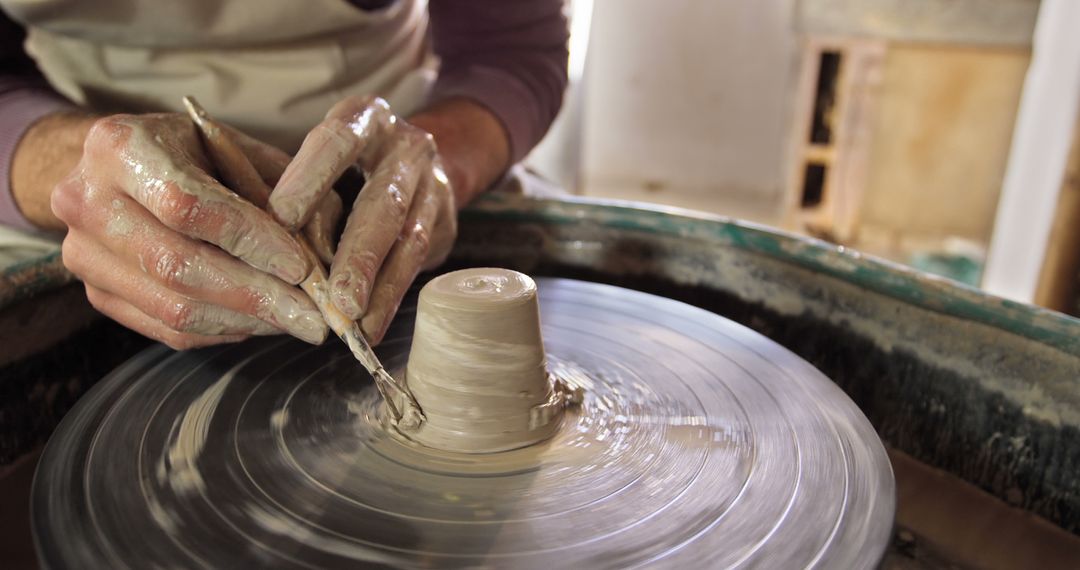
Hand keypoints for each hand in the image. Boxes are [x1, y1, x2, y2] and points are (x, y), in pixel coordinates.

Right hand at [50, 113, 329, 348]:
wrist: (120, 167)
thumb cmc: (193, 152)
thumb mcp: (239, 148)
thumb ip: (282, 189)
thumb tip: (323, 254)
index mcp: (120, 145)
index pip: (188, 205)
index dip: (250, 240)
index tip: (301, 266)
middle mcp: (87, 199)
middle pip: (177, 265)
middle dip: (256, 295)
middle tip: (313, 314)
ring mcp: (83, 253)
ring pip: (173, 307)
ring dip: (246, 320)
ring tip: (296, 322)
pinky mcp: (96, 293)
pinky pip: (166, 328)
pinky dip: (222, 330)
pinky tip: (260, 322)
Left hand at [269, 96, 457, 343]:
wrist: (418, 161)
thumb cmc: (347, 162)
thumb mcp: (321, 156)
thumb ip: (297, 189)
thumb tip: (261, 242)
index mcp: (366, 117)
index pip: (339, 141)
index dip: (310, 178)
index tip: (281, 220)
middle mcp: (406, 147)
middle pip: (383, 202)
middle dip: (358, 254)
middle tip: (336, 297)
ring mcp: (433, 185)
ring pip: (407, 240)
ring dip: (380, 286)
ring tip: (355, 323)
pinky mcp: (444, 221)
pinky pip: (417, 264)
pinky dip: (391, 297)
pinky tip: (371, 325)